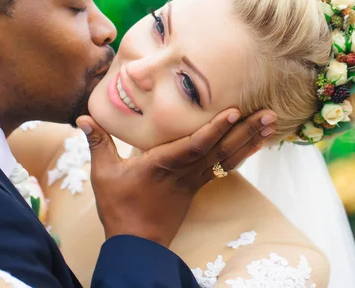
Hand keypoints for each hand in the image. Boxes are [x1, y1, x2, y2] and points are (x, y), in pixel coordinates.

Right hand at [75, 109, 275, 246]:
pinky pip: (224, 167)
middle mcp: (185, 172)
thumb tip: (82, 117)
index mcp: (164, 165)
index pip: (195, 145)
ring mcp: (194, 180)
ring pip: (227, 157)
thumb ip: (97, 143)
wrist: (137, 242)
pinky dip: (241, 153)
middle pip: (221, 149)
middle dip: (247, 131)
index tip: (235, 111)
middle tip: (272, 115)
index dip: (216, 128)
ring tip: (271, 124)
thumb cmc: (120, 207)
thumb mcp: (104, 174)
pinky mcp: (197, 187)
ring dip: (250, 140)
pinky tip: (254, 143)